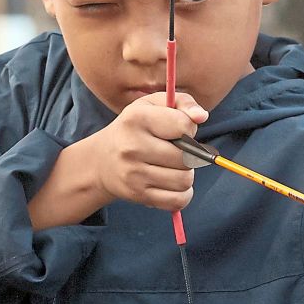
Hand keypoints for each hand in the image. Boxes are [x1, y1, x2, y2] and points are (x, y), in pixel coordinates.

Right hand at [91, 92, 207, 209]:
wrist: (101, 161)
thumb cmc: (136, 128)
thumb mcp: (154, 104)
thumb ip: (183, 103)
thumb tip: (201, 116)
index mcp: (137, 118)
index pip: (184, 126)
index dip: (189, 129)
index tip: (179, 130)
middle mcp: (132, 147)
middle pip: (187, 157)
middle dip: (189, 154)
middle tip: (176, 151)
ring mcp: (134, 174)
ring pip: (185, 180)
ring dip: (186, 174)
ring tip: (173, 166)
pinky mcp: (138, 195)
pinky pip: (178, 201)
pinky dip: (183, 194)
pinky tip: (173, 183)